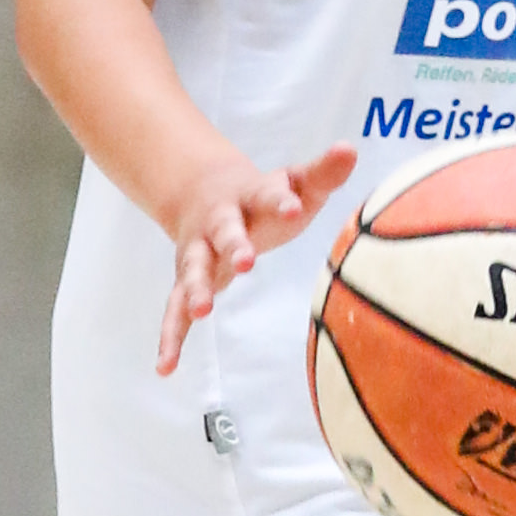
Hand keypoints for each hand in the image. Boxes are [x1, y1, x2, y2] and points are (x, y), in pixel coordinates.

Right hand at [155, 143, 360, 372]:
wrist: (203, 193)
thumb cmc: (263, 197)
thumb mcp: (293, 183)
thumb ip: (322, 173)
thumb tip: (350, 148)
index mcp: (248, 197)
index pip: (266, 195)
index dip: (280, 200)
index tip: (293, 206)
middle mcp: (217, 223)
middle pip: (224, 231)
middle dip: (234, 245)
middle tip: (247, 260)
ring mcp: (197, 253)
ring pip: (194, 270)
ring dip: (196, 289)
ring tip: (202, 311)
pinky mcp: (186, 281)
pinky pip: (174, 311)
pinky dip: (170, 338)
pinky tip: (165, 367)